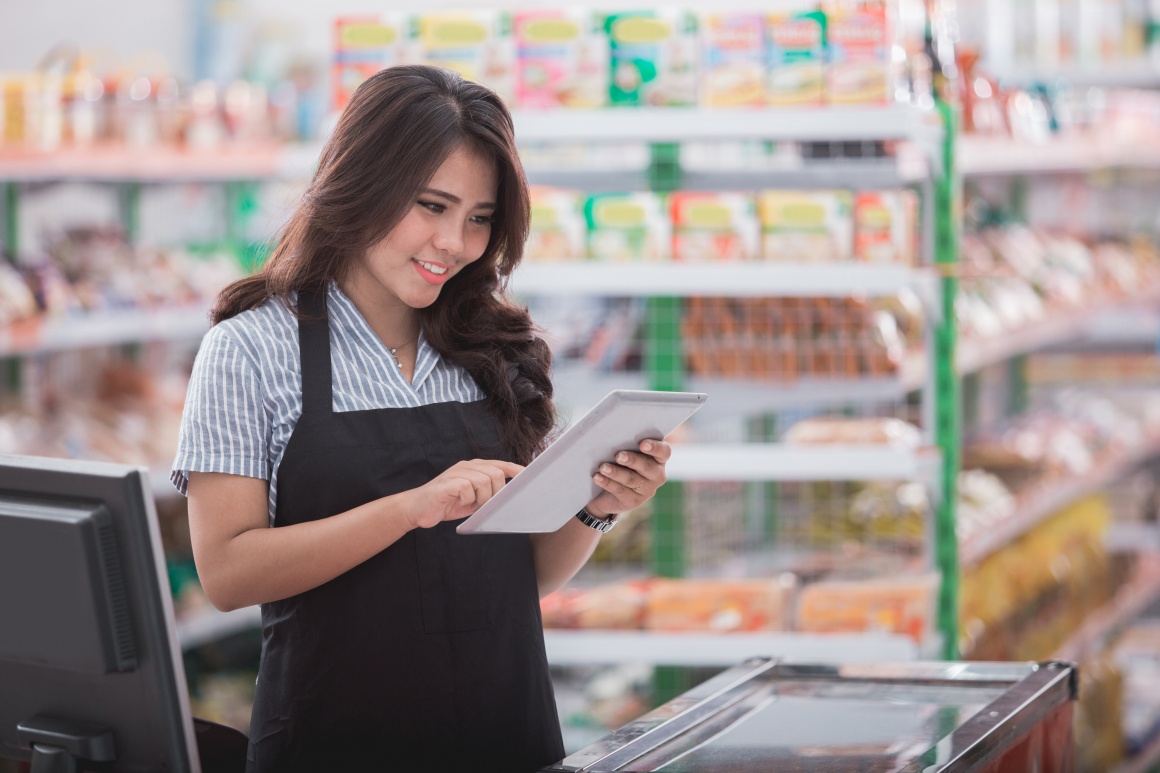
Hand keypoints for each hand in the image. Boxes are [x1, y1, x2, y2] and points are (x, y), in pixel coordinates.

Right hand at [404, 459, 524, 528]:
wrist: (417, 508)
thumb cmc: (446, 503)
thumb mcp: (472, 499)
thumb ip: (488, 495)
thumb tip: (508, 498)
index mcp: (475, 468)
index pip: (501, 465)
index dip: (516, 470)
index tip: (528, 477)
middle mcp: (467, 466)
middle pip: (497, 473)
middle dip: (496, 492)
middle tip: (485, 504)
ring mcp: (457, 472)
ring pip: (484, 480)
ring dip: (482, 497)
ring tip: (470, 504)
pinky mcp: (448, 482)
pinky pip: (468, 488)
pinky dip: (467, 499)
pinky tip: (459, 502)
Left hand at [588, 439, 671, 516]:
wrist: (607, 491)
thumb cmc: (619, 463)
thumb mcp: (625, 452)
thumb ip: (626, 444)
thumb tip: (614, 436)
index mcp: (658, 459)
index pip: (664, 451)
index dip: (655, 447)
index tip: (642, 444)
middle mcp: (657, 475)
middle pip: (648, 467)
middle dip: (632, 460)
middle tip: (618, 456)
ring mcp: (647, 490)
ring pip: (632, 479)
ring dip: (616, 472)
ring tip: (603, 467)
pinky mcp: (634, 501)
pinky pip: (620, 491)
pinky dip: (607, 483)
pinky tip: (598, 477)